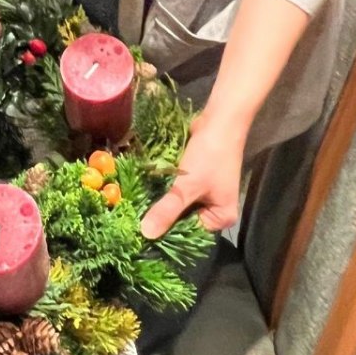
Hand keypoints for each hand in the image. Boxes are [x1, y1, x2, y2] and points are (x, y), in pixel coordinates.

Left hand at [140, 112, 245, 237]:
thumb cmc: (210, 156)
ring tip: (136, 207)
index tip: (141, 234)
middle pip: (183, 219)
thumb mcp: (188, 185)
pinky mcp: (196, 178)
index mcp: (221, 218)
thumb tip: (146, 234)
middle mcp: (214, 209)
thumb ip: (168, 210)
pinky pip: (178, 190)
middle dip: (163, 215)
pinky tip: (146, 189)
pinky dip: (166, 188)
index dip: (167, 233)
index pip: (190, 234)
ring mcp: (206, 193)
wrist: (219, 120)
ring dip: (162, 200)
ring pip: (178, 203)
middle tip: (134, 220)